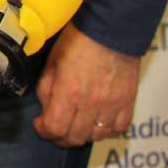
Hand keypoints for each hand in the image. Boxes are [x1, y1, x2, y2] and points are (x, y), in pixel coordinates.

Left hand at [32, 25, 141, 146]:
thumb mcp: (52, 62)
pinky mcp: (128, 102)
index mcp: (70, 92)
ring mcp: (112, 105)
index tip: (40, 124)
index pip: (55, 128)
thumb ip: (47, 89)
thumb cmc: (80, 41)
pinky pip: (119, 128)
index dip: (44, 131)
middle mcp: (92, 103)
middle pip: (75, 137)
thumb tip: (47, 109)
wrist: (111, 30)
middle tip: (55, 128)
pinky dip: (106, 131)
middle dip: (60, 137)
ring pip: (96, 136)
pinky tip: (97, 123)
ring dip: (82, 135)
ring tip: (75, 125)